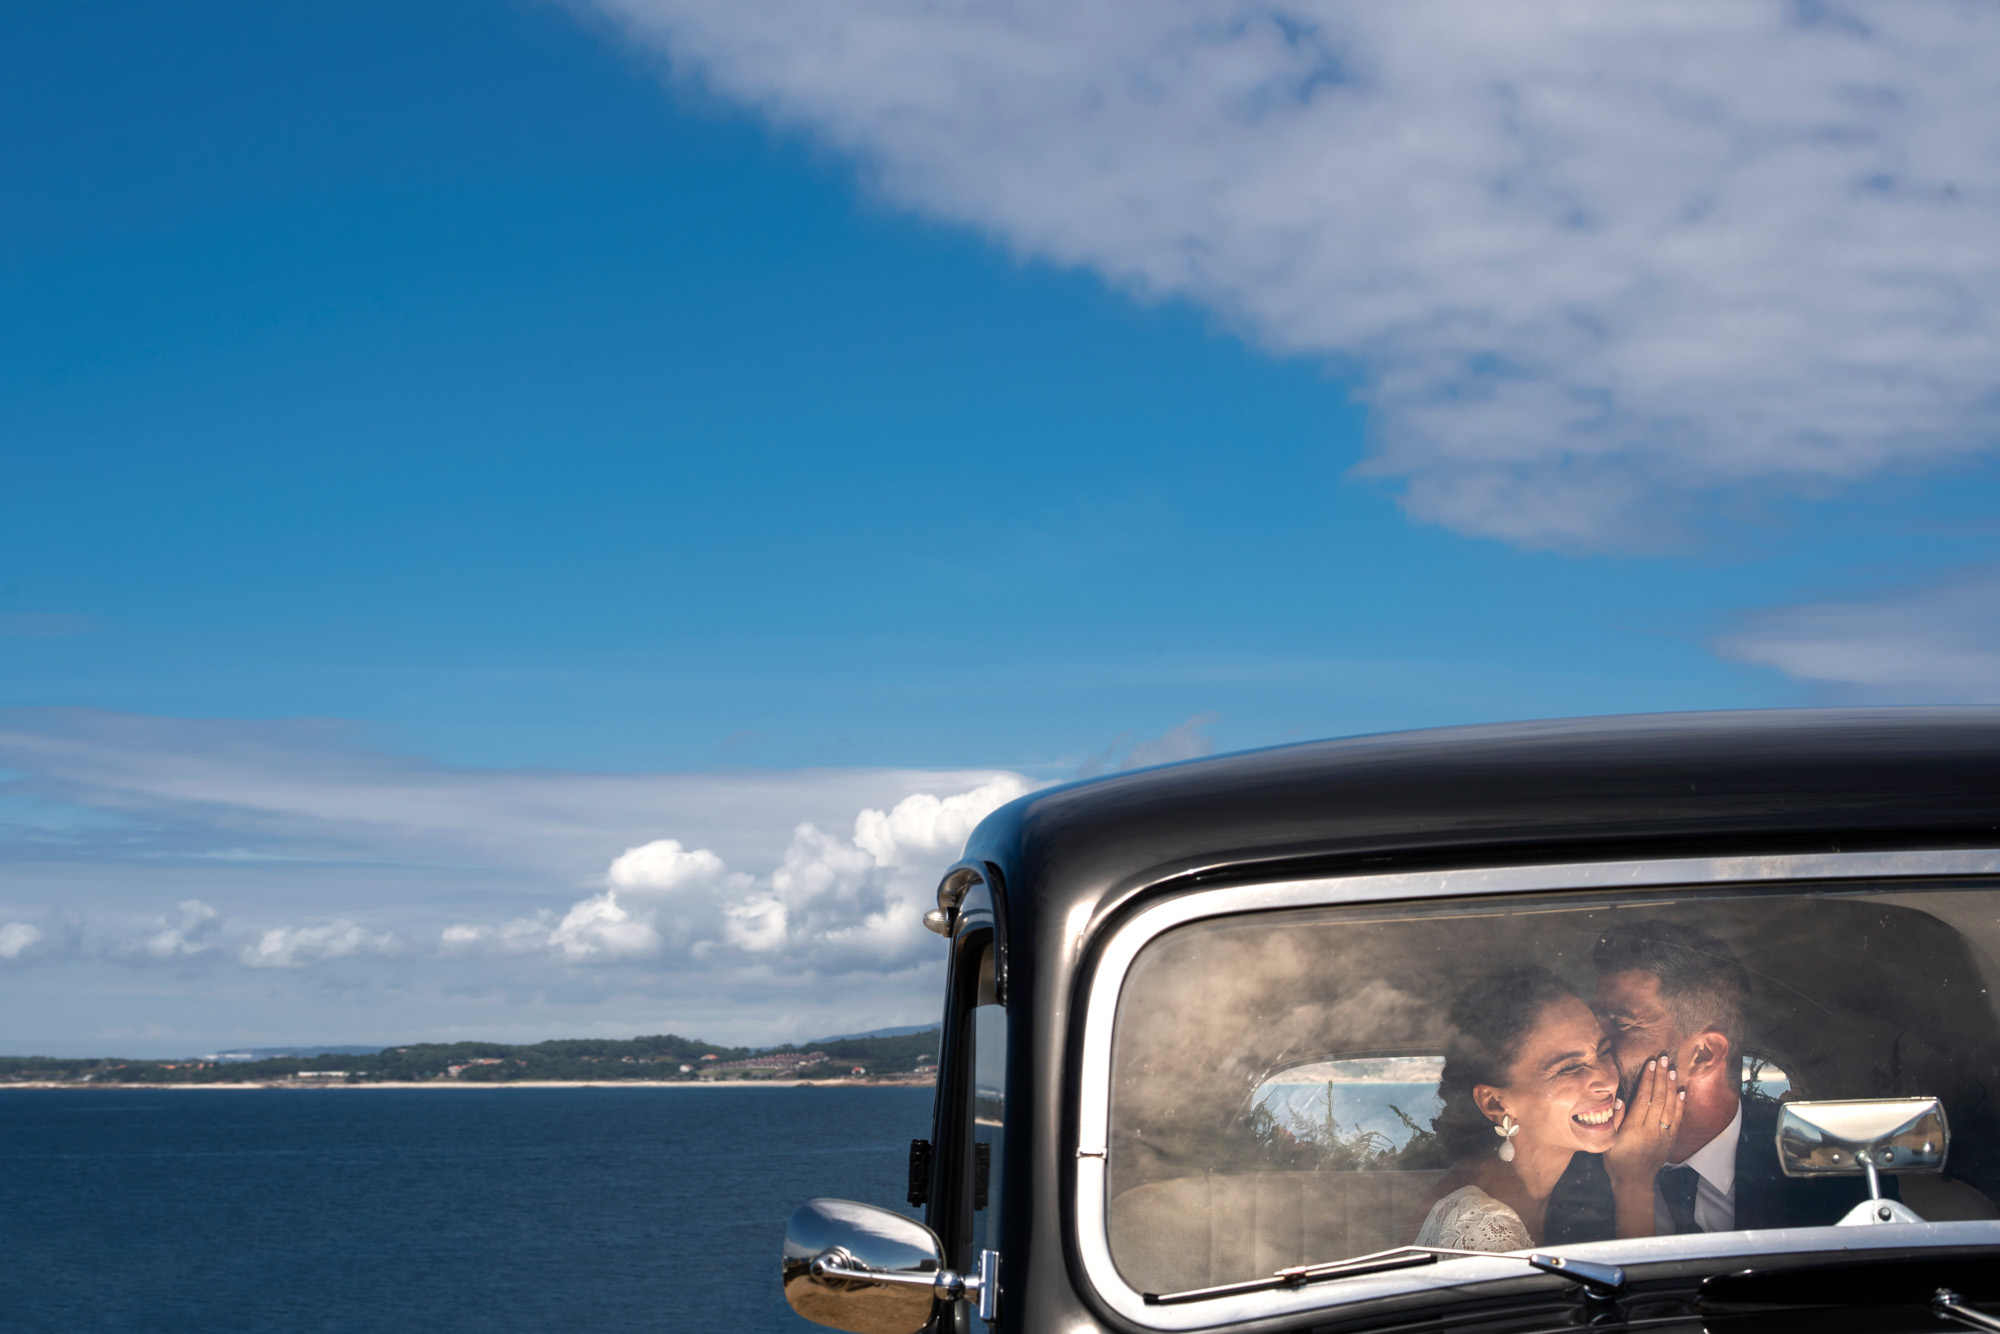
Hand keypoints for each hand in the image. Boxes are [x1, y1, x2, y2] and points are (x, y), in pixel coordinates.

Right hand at [1602, 1055, 1684, 1189]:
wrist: (1634, 1181)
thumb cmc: (1616, 1159)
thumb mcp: (1608, 1140)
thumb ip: (1615, 1119)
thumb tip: (1620, 1098)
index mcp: (1634, 1128)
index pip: (1644, 1098)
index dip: (1648, 1080)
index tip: (1650, 1064)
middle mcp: (1651, 1129)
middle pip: (1658, 1098)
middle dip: (1661, 1077)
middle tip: (1664, 1059)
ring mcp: (1663, 1135)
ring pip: (1669, 1106)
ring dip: (1671, 1086)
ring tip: (1672, 1070)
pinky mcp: (1670, 1140)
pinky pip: (1677, 1119)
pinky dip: (1680, 1104)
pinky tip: (1681, 1091)